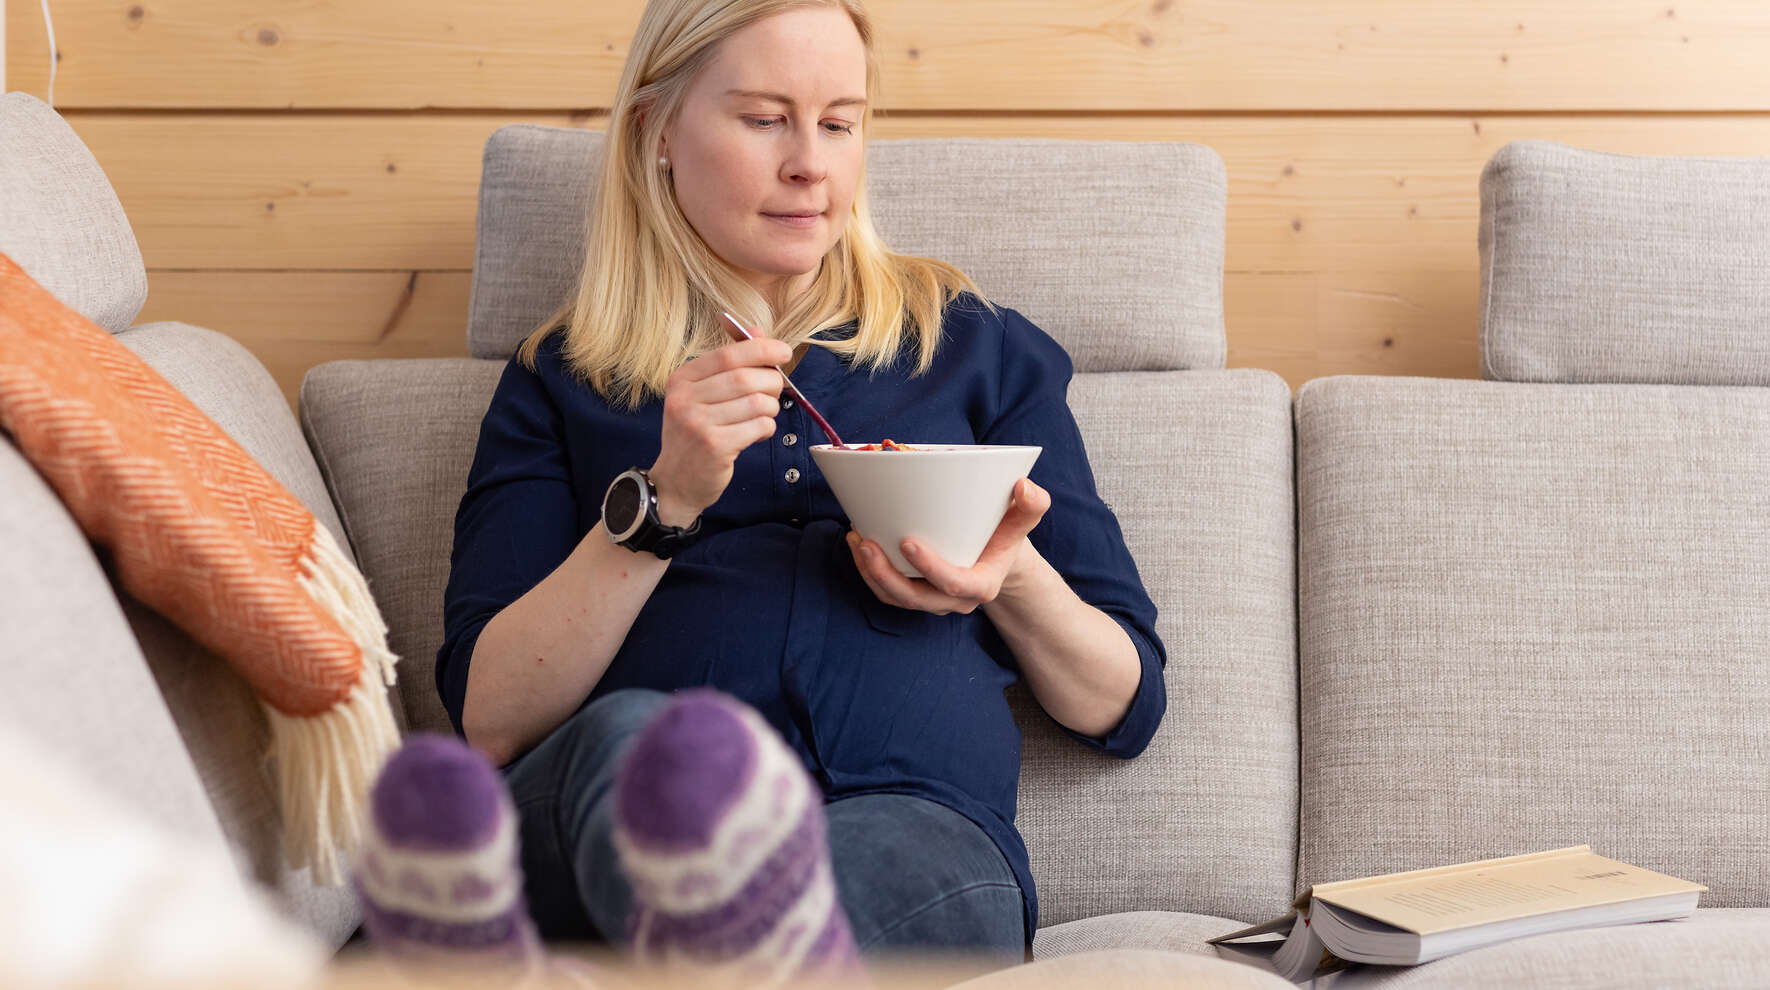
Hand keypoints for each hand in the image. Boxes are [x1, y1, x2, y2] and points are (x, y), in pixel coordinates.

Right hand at [647, 336, 792, 525]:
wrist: (676, 481)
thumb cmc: (696, 432)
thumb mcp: (703, 394)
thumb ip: (730, 363)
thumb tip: (760, 333)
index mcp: (682, 379)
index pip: (728, 354)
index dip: (761, 349)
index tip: (783, 352)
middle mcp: (685, 399)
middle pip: (745, 378)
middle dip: (771, 383)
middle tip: (775, 392)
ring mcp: (697, 424)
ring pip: (756, 403)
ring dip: (770, 409)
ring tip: (762, 416)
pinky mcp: (714, 447)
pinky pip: (759, 427)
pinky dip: (766, 429)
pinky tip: (756, 434)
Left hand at [845, 477, 1050, 614]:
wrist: (994, 553)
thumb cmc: (1004, 532)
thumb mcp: (1022, 519)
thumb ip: (1032, 505)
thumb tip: (1024, 486)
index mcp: (982, 584)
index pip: (954, 584)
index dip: (930, 568)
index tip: (907, 541)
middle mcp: (955, 600)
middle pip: (916, 598)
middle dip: (886, 575)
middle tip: (865, 542)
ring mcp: (932, 600)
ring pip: (895, 597)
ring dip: (869, 573)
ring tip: (855, 540)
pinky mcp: (914, 593)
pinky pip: (887, 592)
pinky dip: (867, 572)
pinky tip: (856, 543)